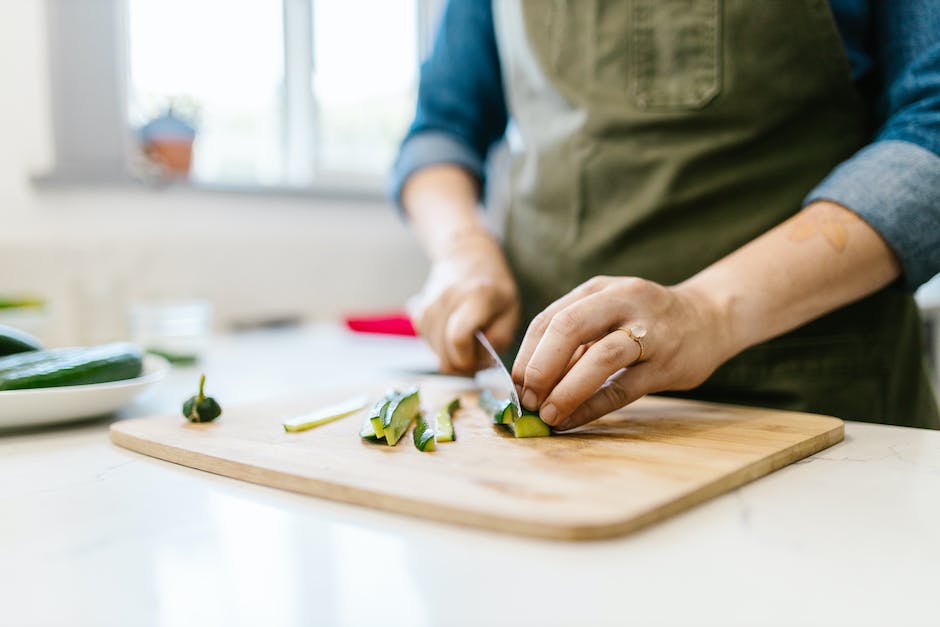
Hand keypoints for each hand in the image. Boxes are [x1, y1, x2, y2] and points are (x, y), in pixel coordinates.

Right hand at [408, 231, 519, 372]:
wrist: (465, 258)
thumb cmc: (494, 288)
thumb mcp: (511, 311)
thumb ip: (500, 337)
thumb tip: (480, 361)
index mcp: (475, 296)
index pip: (458, 339)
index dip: (470, 359)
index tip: (482, 359)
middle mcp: (446, 299)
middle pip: (445, 354)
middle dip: (464, 364)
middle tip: (479, 355)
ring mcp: (428, 306)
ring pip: (436, 354)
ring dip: (454, 357)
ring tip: (469, 342)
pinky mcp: (419, 314)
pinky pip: (429, 346)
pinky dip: (443, 348)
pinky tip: (455, 334)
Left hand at [511, 276, 732, 430]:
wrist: (710, 317)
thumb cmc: (645, 319)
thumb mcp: (608, 311)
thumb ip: (574, 337)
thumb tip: (528, 380)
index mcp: (599, 289)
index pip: (550, 318)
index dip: (526, 354)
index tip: (514, 384)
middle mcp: (623, 302)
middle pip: (570, 327)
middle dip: (541, 366)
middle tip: (527, 398)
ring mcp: (649, 332)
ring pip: (601, 358)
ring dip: (566, 389)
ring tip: (547, 414)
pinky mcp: (667, 365)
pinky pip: (622, 389)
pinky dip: (592, 407)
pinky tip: (571, 420)